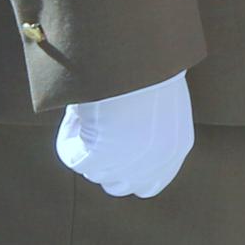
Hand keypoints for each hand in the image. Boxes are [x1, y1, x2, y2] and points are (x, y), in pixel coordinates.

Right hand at [56, 71, 195, 197]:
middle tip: (96, 130)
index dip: (128, 170)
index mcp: (175, 147)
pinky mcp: (98, 160)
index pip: (149, 184)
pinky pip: (73, 157)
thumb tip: (115, 133)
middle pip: (119, 186)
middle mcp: (155, 164)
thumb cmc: (149, 67)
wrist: (137, 58)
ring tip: (88, 112)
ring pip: (95, 172)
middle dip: (105, 165)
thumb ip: (146, 126)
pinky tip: (76, 113)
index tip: (114, 147)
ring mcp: (126, 165)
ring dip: (87, 146)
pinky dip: (69, 137)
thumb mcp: (159, 100)